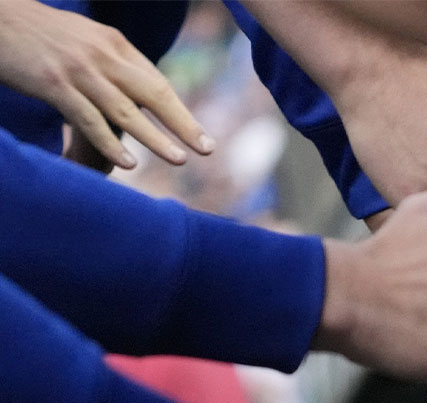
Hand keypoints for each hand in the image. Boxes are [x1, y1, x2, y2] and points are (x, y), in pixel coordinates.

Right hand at [0, 0, 213, 167]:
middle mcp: (102, 55)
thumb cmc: (38, 33)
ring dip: (155, 138)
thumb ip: (111, 60)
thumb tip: (136, 86)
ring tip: (179, 159)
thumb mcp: (83, 38)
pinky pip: (89, 119)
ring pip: (126, 110)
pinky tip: (128, 163)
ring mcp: (79, 70)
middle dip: (183, 123)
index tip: (199, 134)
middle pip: (153, 93)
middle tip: (207, 148)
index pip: (155, 81)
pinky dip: (110, 143)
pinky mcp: (54, 85)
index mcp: (114, 43)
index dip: (179, 110)